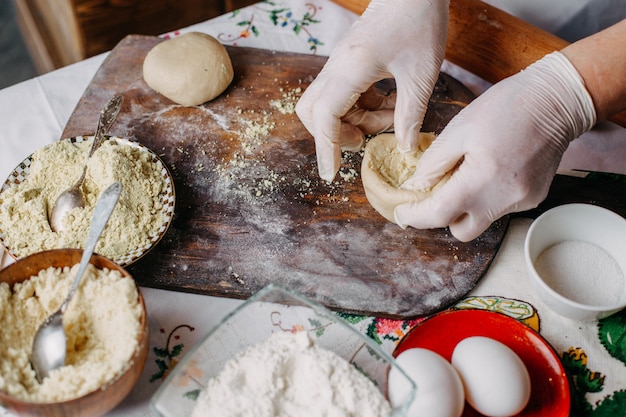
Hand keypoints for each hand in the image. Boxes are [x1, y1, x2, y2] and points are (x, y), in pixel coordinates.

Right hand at [296, 0, 449, 180]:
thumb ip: (410, 116)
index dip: (326, 149)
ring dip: (354, 121)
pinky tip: (389, 104)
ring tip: (391, 118)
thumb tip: (405, 149)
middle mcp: (337, 66)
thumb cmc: (420, 22)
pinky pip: (343, 93)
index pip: (324, 118)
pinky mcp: (349, 61)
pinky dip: (361, 107)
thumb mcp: (421, 75)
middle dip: (334, 134)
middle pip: (313, 111)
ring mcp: (340, 63)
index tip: (331, 174)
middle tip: (366, 141)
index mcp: (351, 69)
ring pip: (328, 104)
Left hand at [395, 52, 596, 240]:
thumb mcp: (459, 129)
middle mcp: (503, 199)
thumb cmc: (506, 106)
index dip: (415, 216)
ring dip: (467, 206)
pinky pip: (501, 208)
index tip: (402, 212)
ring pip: (482, 220)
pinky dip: (488, 197)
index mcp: (480, 181)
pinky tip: (490, 170)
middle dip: (443, 217)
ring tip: (465, 174)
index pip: (439, 215)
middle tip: (434, 193)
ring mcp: (522, 201)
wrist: (557, 99)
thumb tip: (415, 187)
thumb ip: (433, 163)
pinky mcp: (534, 197)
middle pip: (461, 230)